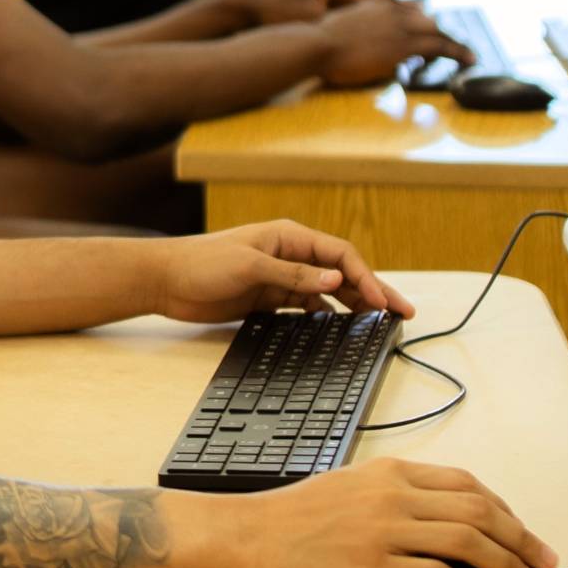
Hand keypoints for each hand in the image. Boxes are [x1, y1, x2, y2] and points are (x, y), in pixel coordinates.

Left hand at [153, 218, 414, 322]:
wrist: (165, 281)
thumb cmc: (202, 264)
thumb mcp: (250, 268)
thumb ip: (293, 275)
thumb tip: (337, 277)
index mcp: (289, 238)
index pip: (341, 254)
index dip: (367, 277)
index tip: (384, 302)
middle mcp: (290, 255)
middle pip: (342, 272)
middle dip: (373, 291)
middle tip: (402, 313)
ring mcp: (281, 278)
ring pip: (328, 292)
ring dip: (354, 306)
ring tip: (380, 323)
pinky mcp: (268, 298)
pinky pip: (307, 307)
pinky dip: (326, 316)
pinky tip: (341, 329)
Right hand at [228, 457, 559, 567]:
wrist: (250, 538)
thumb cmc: (293, 519)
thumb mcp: (349, 487)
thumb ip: (393, 494)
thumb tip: (437, 516)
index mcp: (390, 472)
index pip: (466, 484)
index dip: (505, 511)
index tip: (523, 533)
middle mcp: (393, 495)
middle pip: (478, 510)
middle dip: (520, 538)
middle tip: (544, 561)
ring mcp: (385, 530)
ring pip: (467, 541)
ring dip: (506, 564)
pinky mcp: (375, 567)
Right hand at [304, 0, 473, 85]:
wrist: (316, 45)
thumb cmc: (317, 43)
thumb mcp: (336, 30)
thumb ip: (351, 30)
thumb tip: (353, 40)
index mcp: (374, 7)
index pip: (405, 9)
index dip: (419, 18)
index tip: (428, 23)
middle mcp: (392, 12)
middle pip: (426, 20)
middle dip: (441, 31)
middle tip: (454, 44)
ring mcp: (400, 28)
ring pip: (438, 32)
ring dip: (455, 43)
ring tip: (469, 54)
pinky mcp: (406, 46)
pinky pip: (440, 47)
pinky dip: (457, 52)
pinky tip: (467, 60)